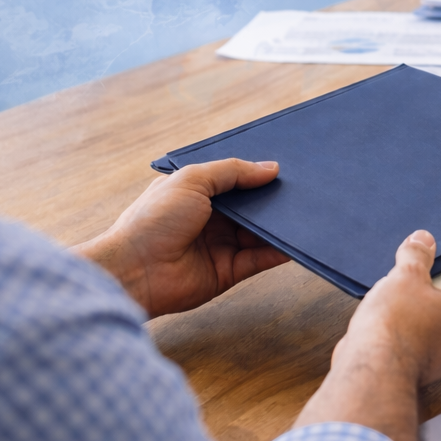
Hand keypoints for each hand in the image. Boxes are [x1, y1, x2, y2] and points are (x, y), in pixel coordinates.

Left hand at [76, 159, 290, 316]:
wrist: (134, 269)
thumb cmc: (153, 219)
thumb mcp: (192, 180)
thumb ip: (232, 172)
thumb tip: (270, 168)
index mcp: (197, 193)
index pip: (234, 182)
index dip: (256, 175)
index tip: (285, 169)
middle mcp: (210, 219)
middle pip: (250, 208)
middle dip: (273, 200)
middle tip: (302, 190)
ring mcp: (220, 246)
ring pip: (259, 233)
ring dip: (279, 225)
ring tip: (306, 212)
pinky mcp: (228, 272)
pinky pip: (260, 259)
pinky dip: (278, 251)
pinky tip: (295, 240)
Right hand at [295, 230, 440, 440]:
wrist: (373, 368)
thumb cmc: (397, 325)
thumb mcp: (406, 276)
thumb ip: (416, 256)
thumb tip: (422, 240)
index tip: (438, 268)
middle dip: (430, 298)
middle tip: (410, 285)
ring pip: (432, 331)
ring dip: (415, 319)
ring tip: (392, 305)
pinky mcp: (421, 374)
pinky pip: (415, 348)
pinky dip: (402, 338)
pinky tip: (383, 327)